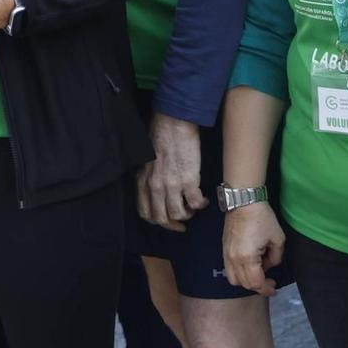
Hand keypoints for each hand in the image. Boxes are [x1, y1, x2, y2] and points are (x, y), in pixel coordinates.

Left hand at [136, 113, 206, 229]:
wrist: (173, 123)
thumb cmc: (160, 135)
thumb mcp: (146, 159)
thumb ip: (149, 177)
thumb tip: (157, 190)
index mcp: (143, 180)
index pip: (145, 212)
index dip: (158, 222)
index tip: (169, 222)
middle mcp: (155, 186)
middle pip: (161, 218)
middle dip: (174, 224)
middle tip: (184, 222)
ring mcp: (171, 185)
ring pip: (178, 214)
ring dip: (188, 214)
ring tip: (194, 206)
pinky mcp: (188, 180)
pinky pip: (195, 203)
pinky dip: (201, 204)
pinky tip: (204, 199)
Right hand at [222, 202, 285, 295]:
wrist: (243, 201)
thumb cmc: (263, 218)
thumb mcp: (278, 239)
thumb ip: (276, 258)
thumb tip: (268, 265)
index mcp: (247, 258)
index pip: (256, 283)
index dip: (267, 289)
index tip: (275, 288)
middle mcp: (233, 259)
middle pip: (244, 284)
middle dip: (259, 286)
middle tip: (270, 281)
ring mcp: (226, 254)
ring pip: (233, 279)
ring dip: (246, 281)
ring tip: (258, 274)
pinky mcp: (223, 248)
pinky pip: (229, 269)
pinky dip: (238, 273)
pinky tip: (248, 266)